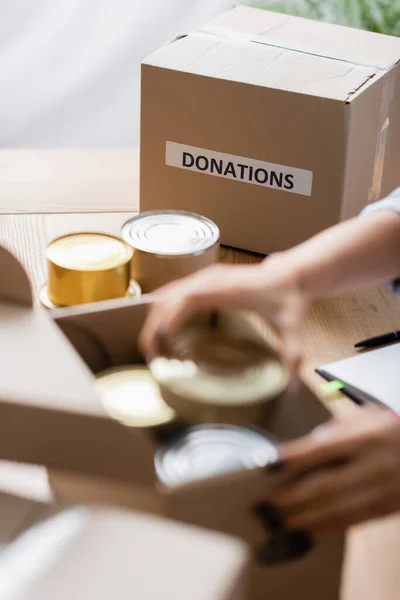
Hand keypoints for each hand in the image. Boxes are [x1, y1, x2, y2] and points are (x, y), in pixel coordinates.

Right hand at [139, 255, 308, 369]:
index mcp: (226, 289)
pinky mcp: (205, 279)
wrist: (290, 274)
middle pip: (169, 297)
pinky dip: (164, 309)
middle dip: (154, 323)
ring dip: (156, 317)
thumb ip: (292, 356)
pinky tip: (163, 330)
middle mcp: (210, 279)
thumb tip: (293, 389)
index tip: (160, 341)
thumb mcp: (291, 328)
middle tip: (149, 352)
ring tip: (152, 345)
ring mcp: (205, 277)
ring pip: (168, 293)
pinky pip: (175, 292)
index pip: (187, 298)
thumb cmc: (288, 299)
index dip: (169, 317)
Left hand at [268, 408, 399, 536]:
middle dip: (289, 500)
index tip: (266, 465)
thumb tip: (298, 455)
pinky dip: (322, 529)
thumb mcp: (362, 418)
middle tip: (261, 507)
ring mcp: (382, 490)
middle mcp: (374, 465)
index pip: (322, 448)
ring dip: (301, 520)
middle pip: (325, 486)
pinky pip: (349, 522)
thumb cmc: (385, 429)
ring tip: (274, 523)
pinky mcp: (385, 509)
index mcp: (364, 436)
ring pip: (335, 511)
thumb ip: (332, 433)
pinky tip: (302, 533)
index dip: (292, 458)